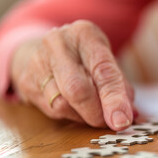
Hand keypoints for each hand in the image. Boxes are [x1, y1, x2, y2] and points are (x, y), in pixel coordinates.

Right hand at [10, 20, 134, 129]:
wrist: (43, 48)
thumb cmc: (84, 57)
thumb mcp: (105, 60)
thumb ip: (120, 86)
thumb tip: (131, 115)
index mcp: (84, 34)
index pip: (102, 70)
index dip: (114, 99)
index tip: (122, 120)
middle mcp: (58, 44)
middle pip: (77, 89)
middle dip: (96, 113)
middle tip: (109, 123)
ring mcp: (37, 62)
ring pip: (62, 104)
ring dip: (83, 116)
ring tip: (94, 112)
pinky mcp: (26, 82)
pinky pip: (51, 110)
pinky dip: (70, 116)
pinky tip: (77, 110)